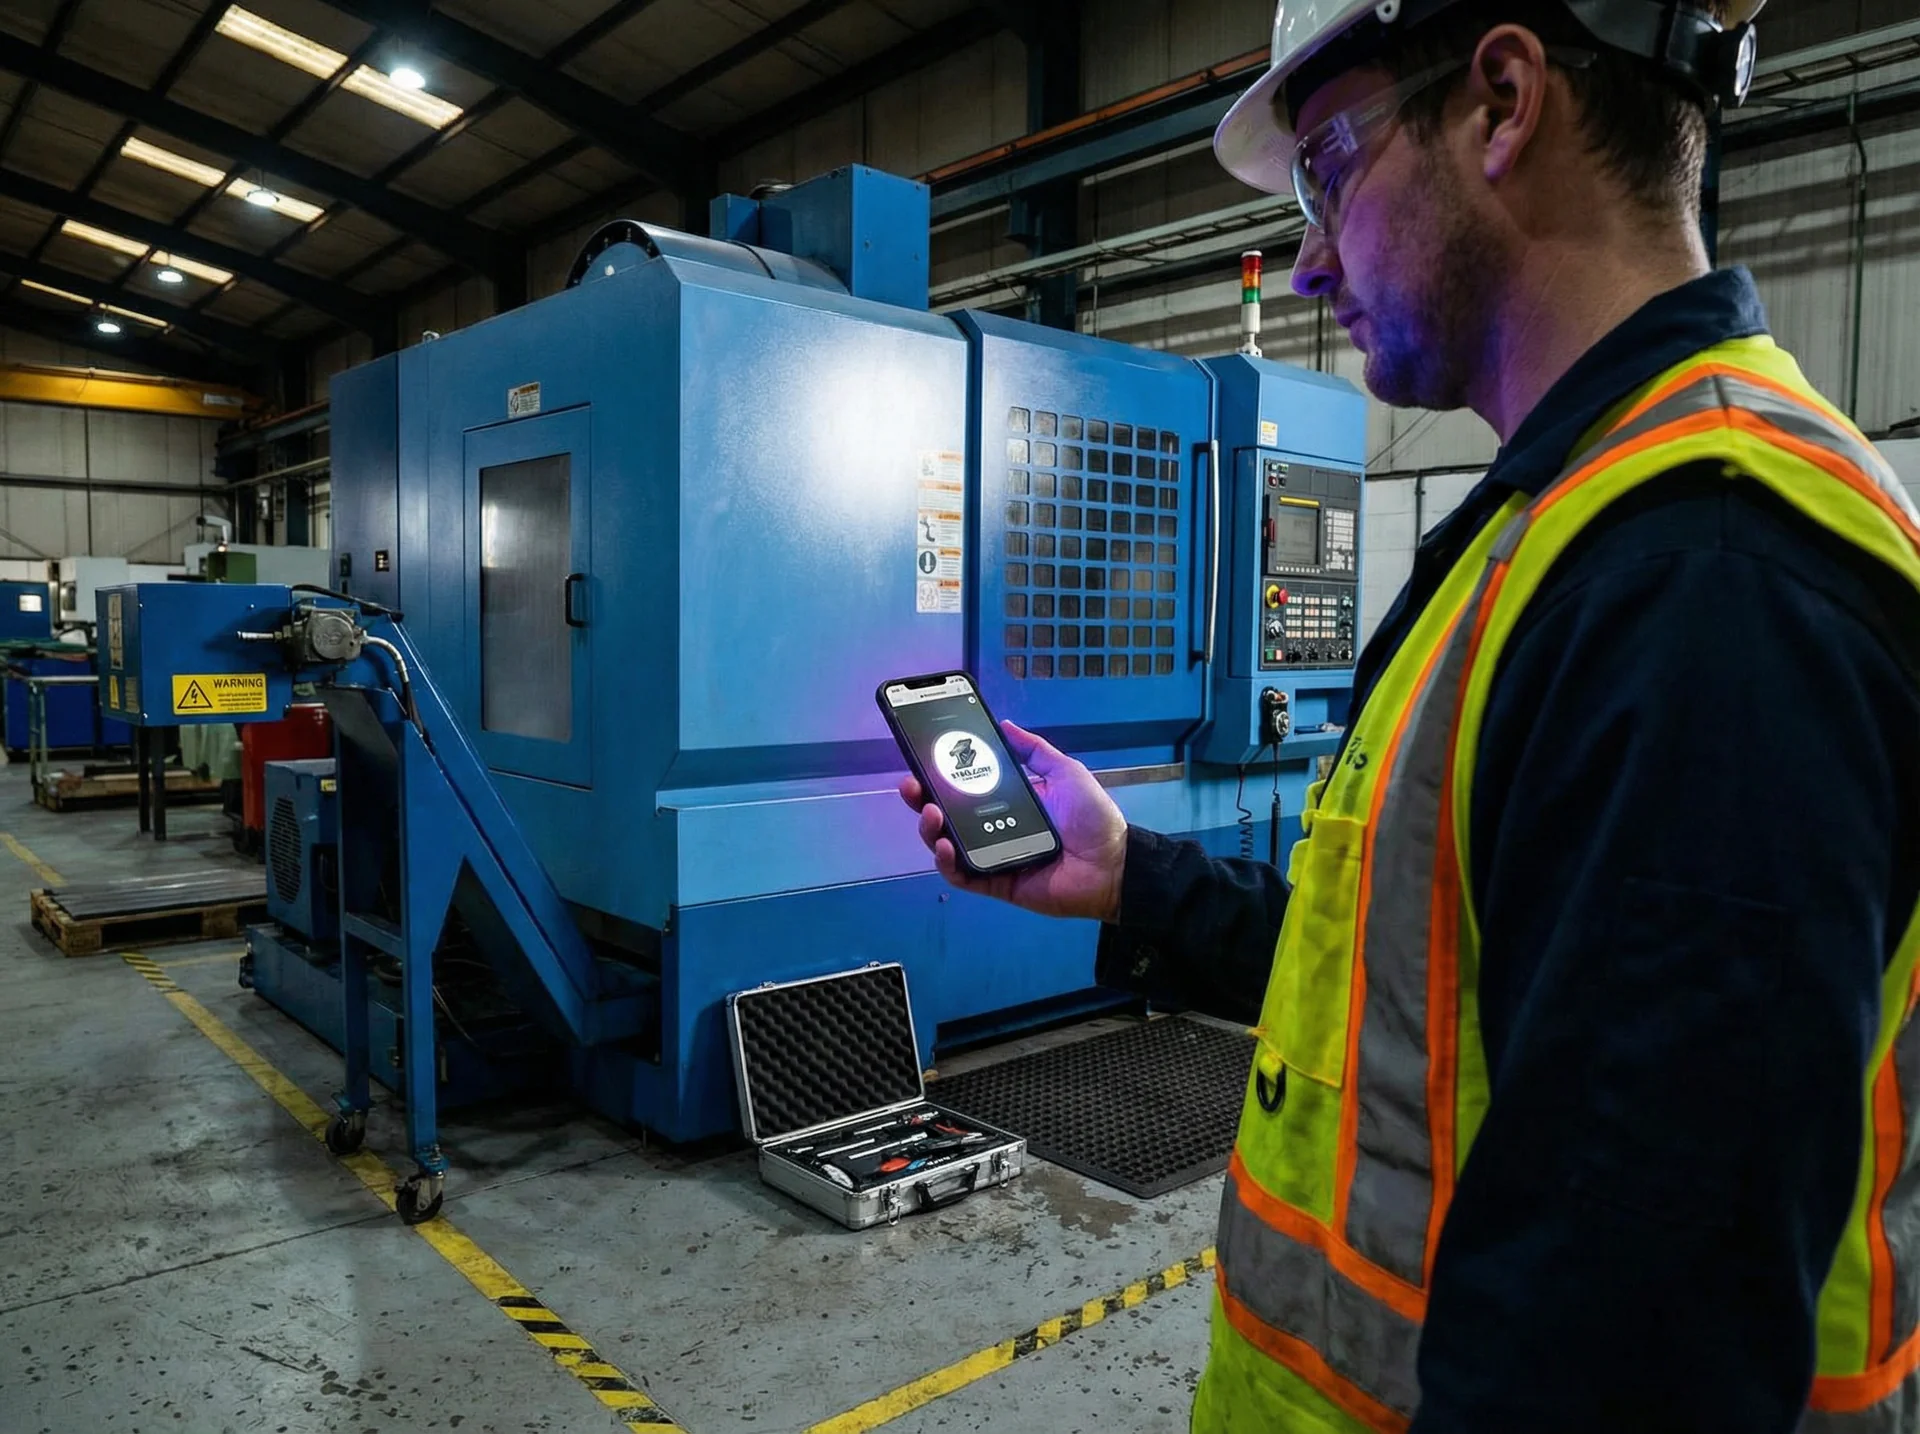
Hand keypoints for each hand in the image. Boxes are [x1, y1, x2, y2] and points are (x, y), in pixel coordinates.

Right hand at [897, 719, 1127, 922]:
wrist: (1114, 863)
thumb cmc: (1092, 817)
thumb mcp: (1065, 772)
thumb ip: (1034, 750)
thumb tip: (1005, 724)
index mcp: (1007, 802)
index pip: (964, 789)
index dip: (940, 776)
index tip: (922, 760)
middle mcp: (994, 829)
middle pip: (947, 816)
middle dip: (922, 801)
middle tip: (912, 786)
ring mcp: (993, 857)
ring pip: (948, 845)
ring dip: (931, 829)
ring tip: (930, 813)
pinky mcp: (996, 883)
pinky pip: (964, 875)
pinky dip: (948, 863)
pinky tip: (945, 846)